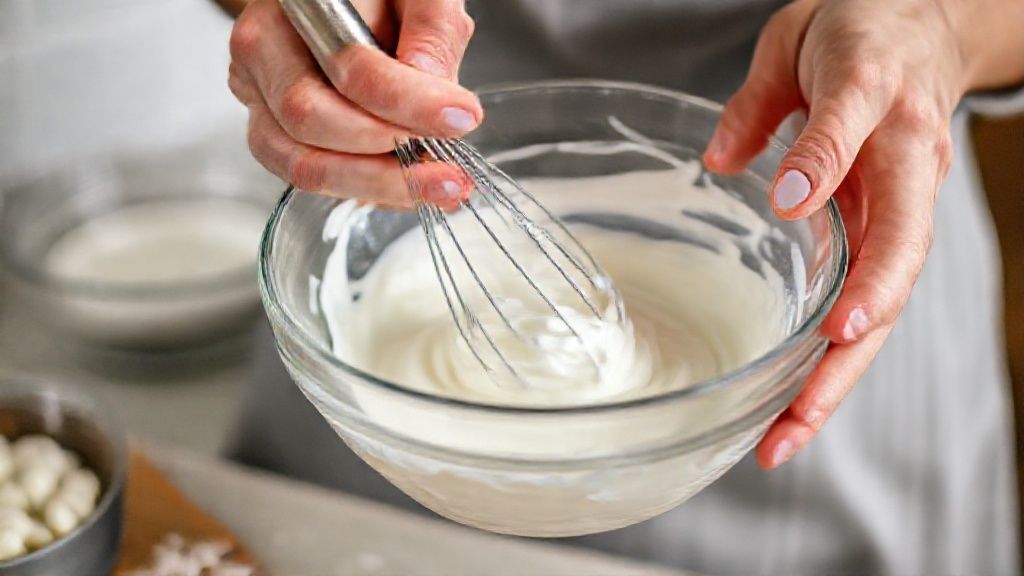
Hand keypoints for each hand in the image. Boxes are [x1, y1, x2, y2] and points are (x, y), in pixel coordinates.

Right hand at [228, 0, 479, 208]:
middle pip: (311, 120)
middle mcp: (264, 52)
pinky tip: (409, 189)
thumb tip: (433, 85)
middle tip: (449, 168)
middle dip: (388, 155)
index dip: (409, 100)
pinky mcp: (273, 134)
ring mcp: (260, 98)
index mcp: (298, 5)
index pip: (348, 65)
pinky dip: (364, 190)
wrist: (353, 3)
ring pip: (302, 163)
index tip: (461, 117)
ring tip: (438, 188)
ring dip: (377, 185)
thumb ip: (432, 29)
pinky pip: (309, 178)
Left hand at [703, 0, 1023, 467]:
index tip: (794, 202)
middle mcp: (904, 159)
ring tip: (785, 436)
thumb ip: (761, 100)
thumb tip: (719, 162)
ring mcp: (906, 201)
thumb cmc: (862, 31)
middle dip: (851, 330)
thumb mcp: (799, 38)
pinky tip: (799, 407)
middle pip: (894, 254)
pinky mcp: (895, 230)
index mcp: (875, 93)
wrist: (929, 28)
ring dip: (840, 373)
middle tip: (800, 399)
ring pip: (887, 299)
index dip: (824, 162)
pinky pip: (873, 301)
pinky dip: (839, 360)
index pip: (851, 129)